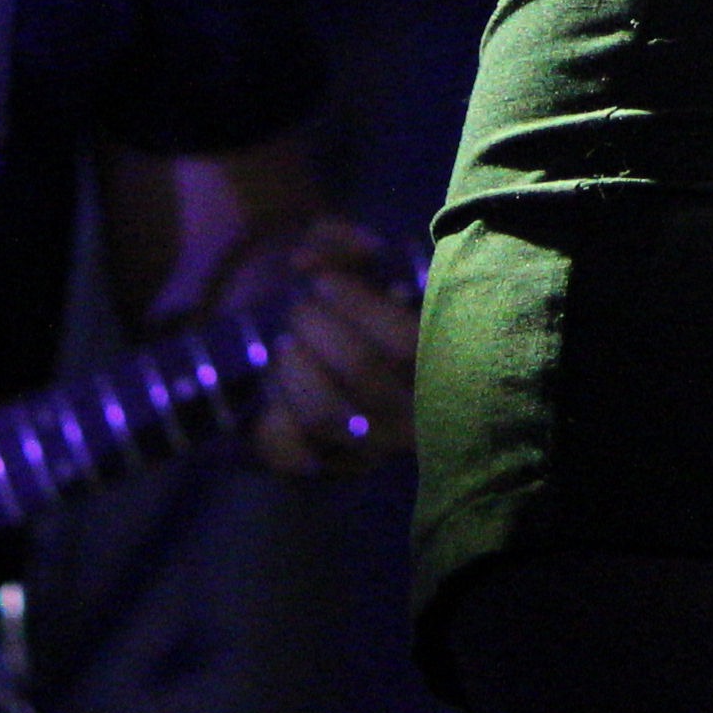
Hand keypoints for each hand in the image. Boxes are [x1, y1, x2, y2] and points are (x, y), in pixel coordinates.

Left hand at [213, 216, 418, 478]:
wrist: (322, 365)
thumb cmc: (347, 304)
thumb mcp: (352, 261)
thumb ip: (337, 242)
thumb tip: (306, 259)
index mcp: (438, 362)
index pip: (405, 343)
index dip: (357, 305)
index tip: (321, 282)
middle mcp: (412, 414)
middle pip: (361, 370)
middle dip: (316, 326)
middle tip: (299, 308)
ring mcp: (371, 449)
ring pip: (325, 415)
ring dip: (293, 367)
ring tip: (285, 343)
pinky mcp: (325, 470)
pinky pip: (290, 450)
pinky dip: (274, 413)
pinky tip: (278, 388)